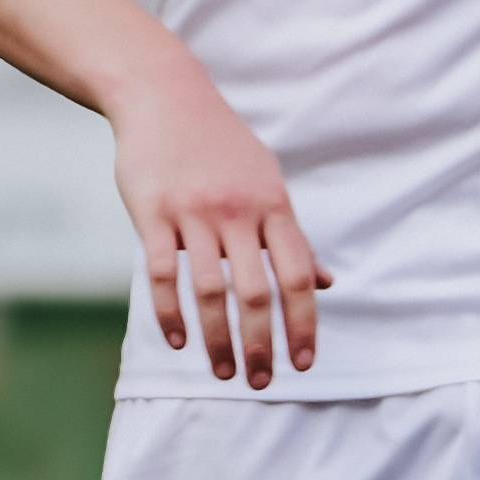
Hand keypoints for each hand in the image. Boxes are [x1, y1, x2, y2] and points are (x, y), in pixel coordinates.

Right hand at [107, 55, 327, 384]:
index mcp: (275, 207)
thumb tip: (328, 284)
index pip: (298, 277)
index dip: (304, 322)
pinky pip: (163, 273)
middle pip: (256, 291)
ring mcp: (194, 213)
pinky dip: (171, 313)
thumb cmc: (224, 149)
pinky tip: (180, 343)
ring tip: (224, 372)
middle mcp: (238, 212)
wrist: (166, 97)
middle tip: (262, 383)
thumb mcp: (269, 186)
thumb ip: (294, 239)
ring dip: (218, 339)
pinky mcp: (152, 213)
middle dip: (262, 344)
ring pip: (209, 290)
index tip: (304, 361)